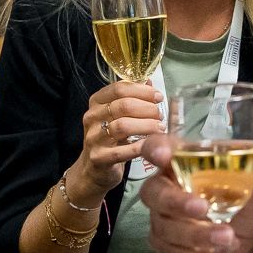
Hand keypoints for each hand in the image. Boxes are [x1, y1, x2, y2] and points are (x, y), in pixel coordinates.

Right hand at [73, 81, 164, 197]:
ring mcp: (93, 138)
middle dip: (147, 109)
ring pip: (122, 126)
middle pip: (122, 106)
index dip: (142, 91)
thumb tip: (148, 82)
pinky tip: (151, 145)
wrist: (93, 169)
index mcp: (97, 102)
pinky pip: (122, 151)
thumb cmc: (110, 139)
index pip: (119, 88)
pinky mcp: (98, 158)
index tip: (158, 97)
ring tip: (159, 128)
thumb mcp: (117, 116)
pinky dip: (139, 146)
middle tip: (160, 115)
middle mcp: (92, 117)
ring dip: (146, 126)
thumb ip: (131, 98)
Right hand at [140, 137, 252, 252]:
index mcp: (184, 162)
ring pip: (165, 228)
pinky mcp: (166, 246)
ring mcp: (161, 219)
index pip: (158, 146)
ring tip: (228, 238)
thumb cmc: (246, 202)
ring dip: (196, 236)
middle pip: (153, 193)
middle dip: (177, 202)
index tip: (165, 155)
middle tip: (204, 209)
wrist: (251, 237)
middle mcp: (166, 188)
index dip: (155, 148)